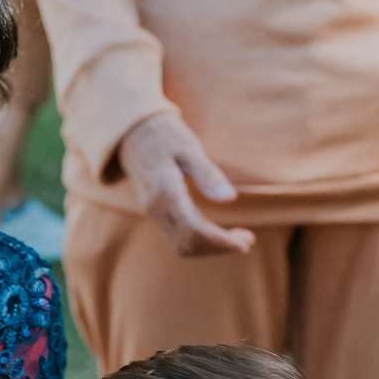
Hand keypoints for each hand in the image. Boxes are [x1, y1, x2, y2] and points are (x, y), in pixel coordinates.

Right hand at [118, 115, 254, 257]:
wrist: (131, 131)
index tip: (245, 241)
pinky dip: (199, 240)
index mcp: (165, 191)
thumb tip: (230, 199)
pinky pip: (177, 237)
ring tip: (237, 239)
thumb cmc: (164, 134)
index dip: (221, 241)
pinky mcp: (155, 212)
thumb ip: (207, 174)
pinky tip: (217, 233)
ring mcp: (152, 212)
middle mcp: (155, 207)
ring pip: (182, 245)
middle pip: (188, 244)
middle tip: (247, 241)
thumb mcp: (189, 147)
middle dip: (219, 248)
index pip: (195, 230)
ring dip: (209, 248)